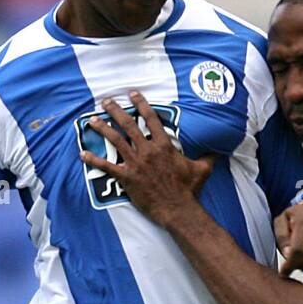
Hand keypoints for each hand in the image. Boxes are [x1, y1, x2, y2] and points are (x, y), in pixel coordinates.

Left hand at [81, 92, 215, 227]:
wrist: (178, 209)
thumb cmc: (189, 190)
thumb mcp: (203, 169)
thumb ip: (208, 156)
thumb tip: (220, 149)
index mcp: (164, 145)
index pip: (151, 118)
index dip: (141, 103)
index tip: (133, 94)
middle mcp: (148, 150)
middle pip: (128, 124)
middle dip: (116, 110)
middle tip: (106, 101)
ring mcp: (136, 163)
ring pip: (115, 140)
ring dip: (102, 128)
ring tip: (92, 120)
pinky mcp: (127, 178)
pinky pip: (107, 166)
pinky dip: (94, 159)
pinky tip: (82, 153)